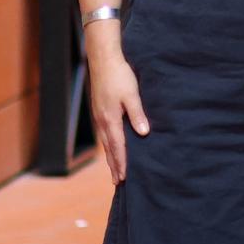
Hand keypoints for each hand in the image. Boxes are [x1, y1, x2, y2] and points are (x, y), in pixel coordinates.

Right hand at [87, 49, 149, 183]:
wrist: (103, 61)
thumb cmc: (120, 76)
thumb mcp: (132, 94)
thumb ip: (137, 114)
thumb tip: (143, 133)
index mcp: (111, 120)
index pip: (118, 147)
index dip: (122, 163)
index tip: (125, 178)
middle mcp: (103, 122)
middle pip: (110, 149)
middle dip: (115, 166)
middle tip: (119, 183)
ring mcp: (100, 117)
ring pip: (106, 143)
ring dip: (111, 158)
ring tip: (115, 170)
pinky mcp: (100, 111)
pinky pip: (105, 134)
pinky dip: (110, 145)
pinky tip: (113, 147)